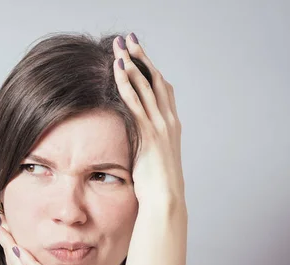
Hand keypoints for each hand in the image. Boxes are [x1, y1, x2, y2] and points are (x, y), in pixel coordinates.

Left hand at [113, 34, 184, 206]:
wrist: (166, 200)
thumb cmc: (157, 185)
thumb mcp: (152, 158)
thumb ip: (146, 143)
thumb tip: (136, 140)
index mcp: (171, 125)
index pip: (161, 89)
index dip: (150, 69)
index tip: (138, 54)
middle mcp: (169, 120)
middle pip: (155, 80)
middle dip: (142, 57)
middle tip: (129, 39)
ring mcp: (161, 126)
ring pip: (146, 86)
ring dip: (133, 63)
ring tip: (121, 46)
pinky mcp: (150, 133)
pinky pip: (136, 102)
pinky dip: (127, 84)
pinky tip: (118, 70)